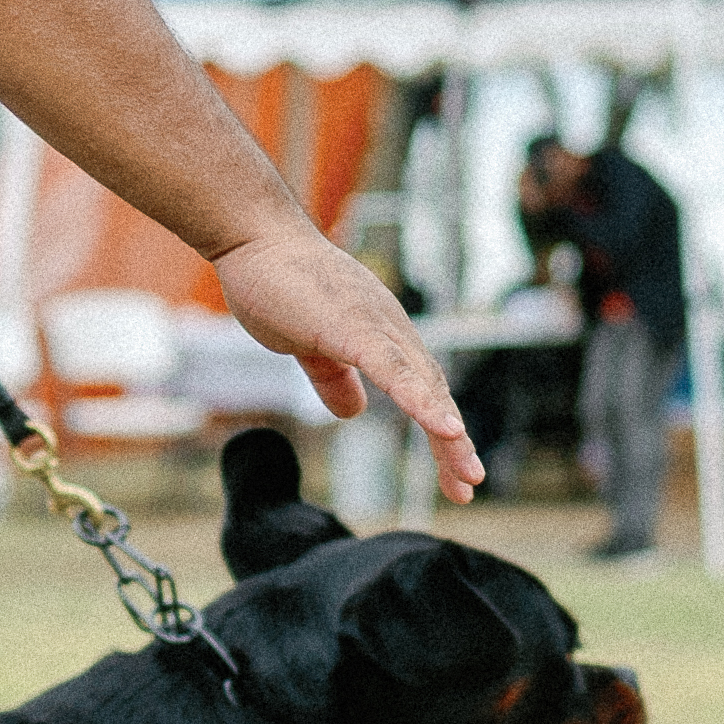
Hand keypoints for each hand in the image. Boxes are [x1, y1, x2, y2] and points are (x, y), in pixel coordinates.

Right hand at [214, 228, 484, 500]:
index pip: (419, 388)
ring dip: (446, 428)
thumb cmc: (276, 282)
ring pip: (420, 383)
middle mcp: (388, 329)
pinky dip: (421, 399)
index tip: (452, 472)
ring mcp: (374, 324)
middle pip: (430, 390)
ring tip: (466, 470)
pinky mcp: (352, 325)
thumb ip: (332, 376)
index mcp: (379, 335)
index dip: (437, 429)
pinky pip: (393, 369)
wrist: (254, 238)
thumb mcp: (307, 343)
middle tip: (469, 486)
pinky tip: (443, 427)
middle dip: (452, 443)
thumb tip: (353, 411)